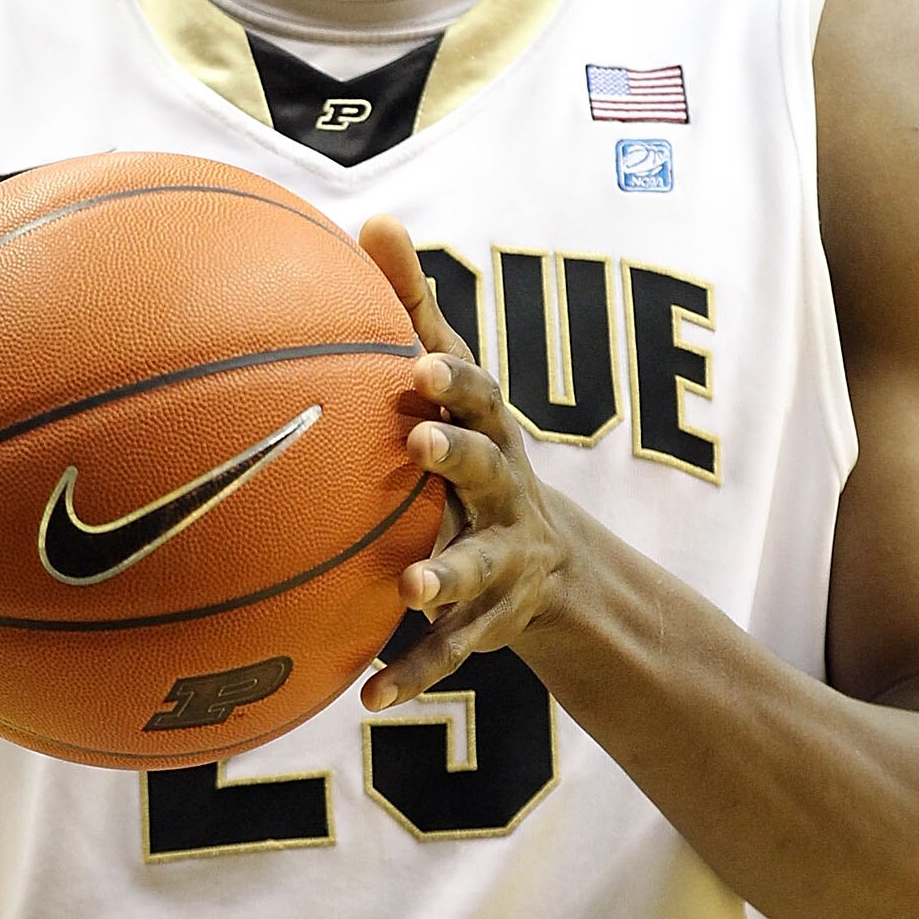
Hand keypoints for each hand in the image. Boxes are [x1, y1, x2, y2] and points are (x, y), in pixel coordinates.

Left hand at [358, 217, 575, 709]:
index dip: (452, 380)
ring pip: (476, 567)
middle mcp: (505, 493)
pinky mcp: (489, 623)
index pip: (478, 396)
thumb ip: (413, 311)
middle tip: (416, 445)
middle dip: (458, 456)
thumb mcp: (455, 388)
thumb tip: (372, 218)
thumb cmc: (473, 451)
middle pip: (488, 468)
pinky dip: (410, 674)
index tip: (417, 364)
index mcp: (488, 433)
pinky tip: (365, 700)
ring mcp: (502, 560)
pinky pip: (447, 652)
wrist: (552, 567)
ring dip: (445, 575)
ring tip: (412, 586)